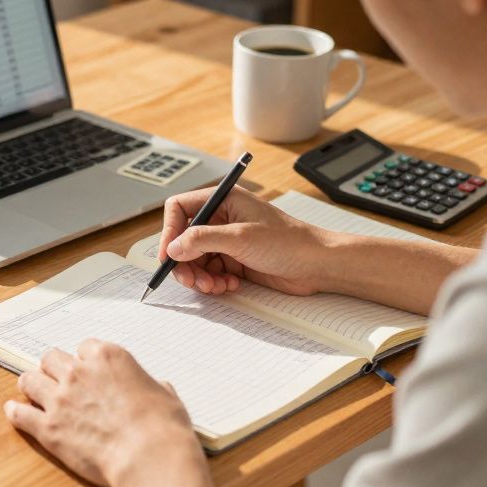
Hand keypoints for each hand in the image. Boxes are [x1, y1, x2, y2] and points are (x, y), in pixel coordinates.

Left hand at [4, 339, 200, 486]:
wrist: (148, 457)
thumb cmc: (162, 427)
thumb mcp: (166, 396)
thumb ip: (152, 387)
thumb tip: (158, 388)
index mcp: (107, 357)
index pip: (85, 347)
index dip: (86, 360)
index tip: (88, 371)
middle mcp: (78, 372)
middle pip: (52, 358)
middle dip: (54, 368)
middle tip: (57, 379)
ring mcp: (59, 399)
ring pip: (30, 379)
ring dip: (32, 385)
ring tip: (31, 391)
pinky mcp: (47, 428)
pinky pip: (19, 414)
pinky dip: (16, 412)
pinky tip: (15, 411)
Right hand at [158, 186, 327, 296]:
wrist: (317, 265)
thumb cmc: (289, 241)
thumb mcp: (241, 237)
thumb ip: (203, 240)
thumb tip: (174, 247)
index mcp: (223, 201)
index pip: (180, 209)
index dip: (170, 231)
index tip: (169, 255)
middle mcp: (222, 219)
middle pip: (184, 239)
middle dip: (184, 262)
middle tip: (190, 280)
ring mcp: (227, 241)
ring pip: (195, 259)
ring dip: (199, 276)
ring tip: (213, 285)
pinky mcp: (234, 260)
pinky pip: (210, 272)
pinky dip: (213, 282)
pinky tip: (229, 286)